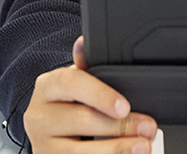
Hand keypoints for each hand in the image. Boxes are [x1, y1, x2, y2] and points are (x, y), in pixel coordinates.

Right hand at [23, 36, 156, 153]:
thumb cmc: (66, 103)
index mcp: (47, 86)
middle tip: (148, 128)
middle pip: (81, 119)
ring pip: (80, 150)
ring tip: (142, 147)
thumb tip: (84, 43)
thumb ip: (85, 68)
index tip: (125, 106)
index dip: (100, 94)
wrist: (48, 132)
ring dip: (116, 149)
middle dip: (120, 126)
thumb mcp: (74, 84)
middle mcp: (38, 116)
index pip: (70, 83)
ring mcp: (42, 144)